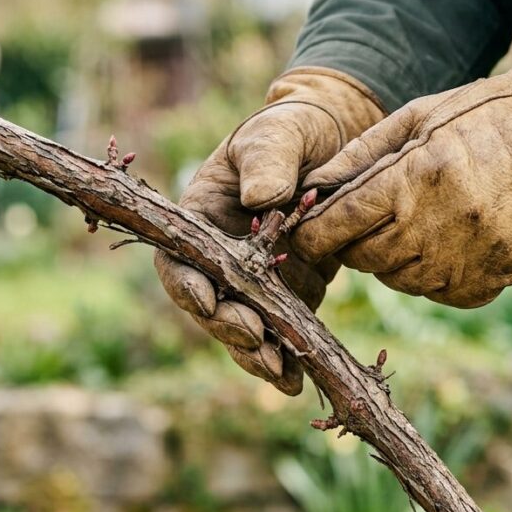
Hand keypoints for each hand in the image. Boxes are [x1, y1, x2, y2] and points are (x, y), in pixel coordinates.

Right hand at [155, 67, 384, 394]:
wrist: (332, 142)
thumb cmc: (290, 132)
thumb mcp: (276, 134)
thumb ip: (266, 160)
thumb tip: (259, 198)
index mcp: (200, 219)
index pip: (178, 261)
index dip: (187, 286)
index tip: (209, 301)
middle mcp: (219, 257)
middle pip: (210, 306)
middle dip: (229, 328)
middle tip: (257, 340)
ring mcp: (253, 281)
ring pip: (243, 329)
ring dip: (257, 356)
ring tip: (281, 375)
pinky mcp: (288, 294)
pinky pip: (281, 333)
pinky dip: (288, 357)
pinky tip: (300, 378)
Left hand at [292, 44, 511, 307]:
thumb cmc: (480, 118)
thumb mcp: (415, 119)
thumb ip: (359, 156)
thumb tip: (309, 187)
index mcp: (416, 177)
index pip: (340, 223)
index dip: (313, 233)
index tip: (304, 232)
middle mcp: (441, 225)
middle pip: (365, 258)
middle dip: (353, 242)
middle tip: (366, 219)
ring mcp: (470, 258)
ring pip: (399, 280)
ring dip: (392, 258)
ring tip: (413, 222)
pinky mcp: (494, 279)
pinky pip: (440, 293)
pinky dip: (431, 274)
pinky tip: (444, 241)